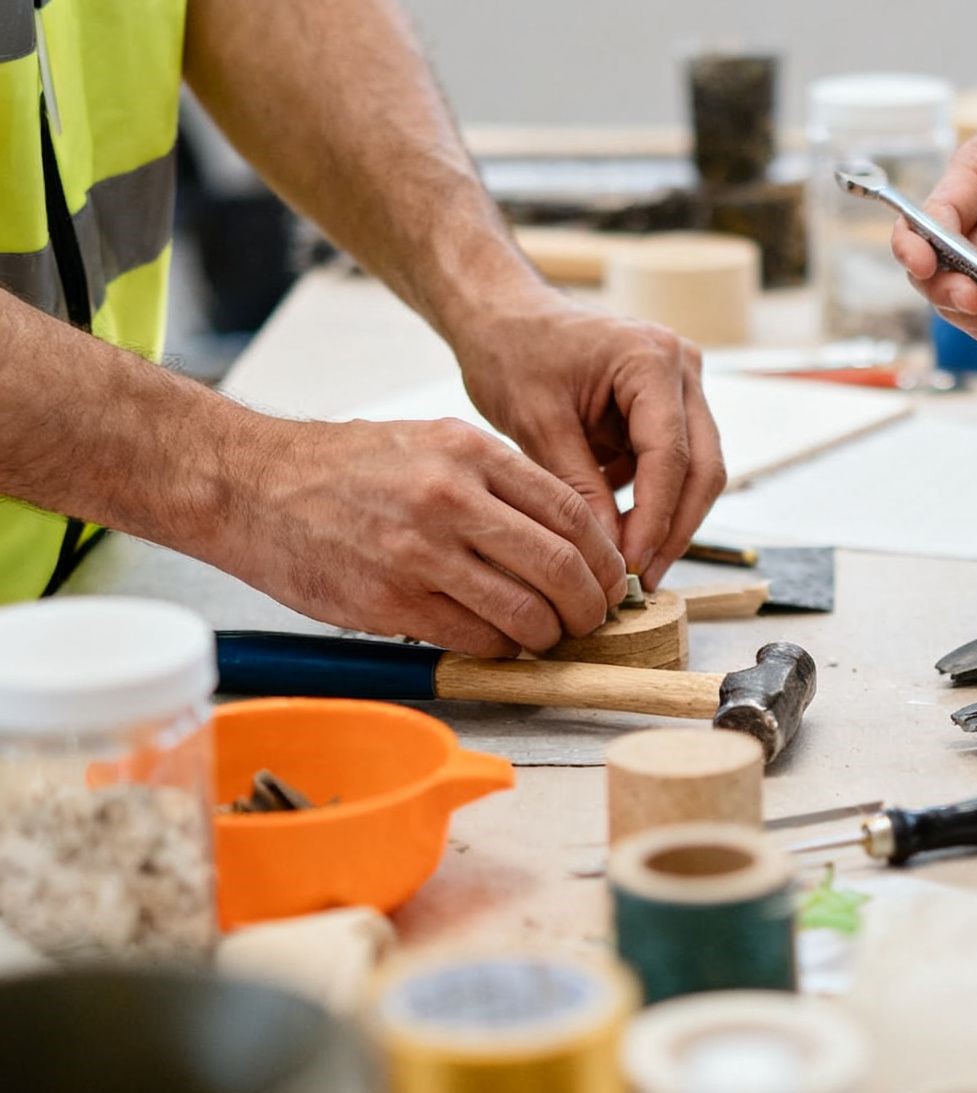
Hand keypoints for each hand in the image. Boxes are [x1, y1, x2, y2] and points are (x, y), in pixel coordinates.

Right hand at [216, 412, 627, 654]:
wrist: (251, 485)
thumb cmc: (342, 468)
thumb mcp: (429, 443)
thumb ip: (495, 483)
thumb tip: (562, 536)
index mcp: (469, 452)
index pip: (570, 512)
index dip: (603, 557)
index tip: (609, 579)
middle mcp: (450, 499)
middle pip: (559, 567)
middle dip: (588, 605)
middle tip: (591, 620)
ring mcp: (420, 553)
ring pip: (524, 612)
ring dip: (548, 636)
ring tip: (547, 637)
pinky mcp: (392, 601)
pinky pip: (476, 639)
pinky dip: (500, 649)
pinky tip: (499, 643)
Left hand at [451, 283, 725, 587]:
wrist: (503, 315)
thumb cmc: (512, 350)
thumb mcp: (536, 423)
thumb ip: (577, 487)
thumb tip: (609, 553)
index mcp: (651, 360)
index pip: (670, 456)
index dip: (655, 519)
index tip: (634, 566)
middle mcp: (681, 369)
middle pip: (702, 468)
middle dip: (675, 529)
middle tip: (645, 580)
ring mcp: (681, 387)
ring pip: (696, 471)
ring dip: (667, 519)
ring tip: (632, 566)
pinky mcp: (667, 406)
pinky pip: (672, 465)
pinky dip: (650, 501)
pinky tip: (618, 532)